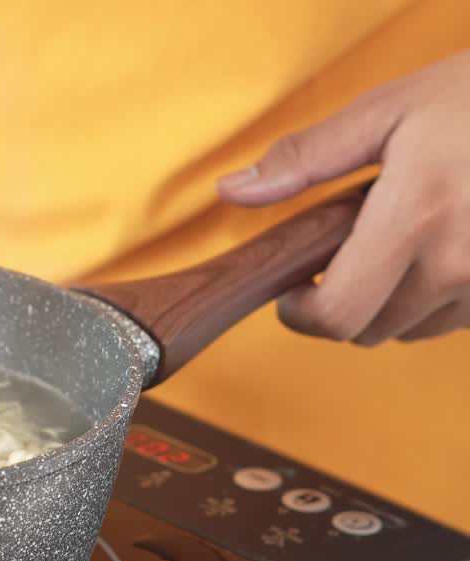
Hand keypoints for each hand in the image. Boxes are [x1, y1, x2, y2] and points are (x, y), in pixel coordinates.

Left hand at [217, 50, 469, 345]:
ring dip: (388, 302)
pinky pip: (455, 318)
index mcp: (415, 219)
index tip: (292, 290)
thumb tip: (232, 191)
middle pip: (371, 330)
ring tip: (395, 241)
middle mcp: (459, 262)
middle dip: (340, 304)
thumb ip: (306, 158)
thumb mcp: (385, 111)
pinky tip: (435, 246)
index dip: (302, 315)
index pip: (339, 315)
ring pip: (413, 329)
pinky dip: (433, 297)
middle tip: (340, 255)